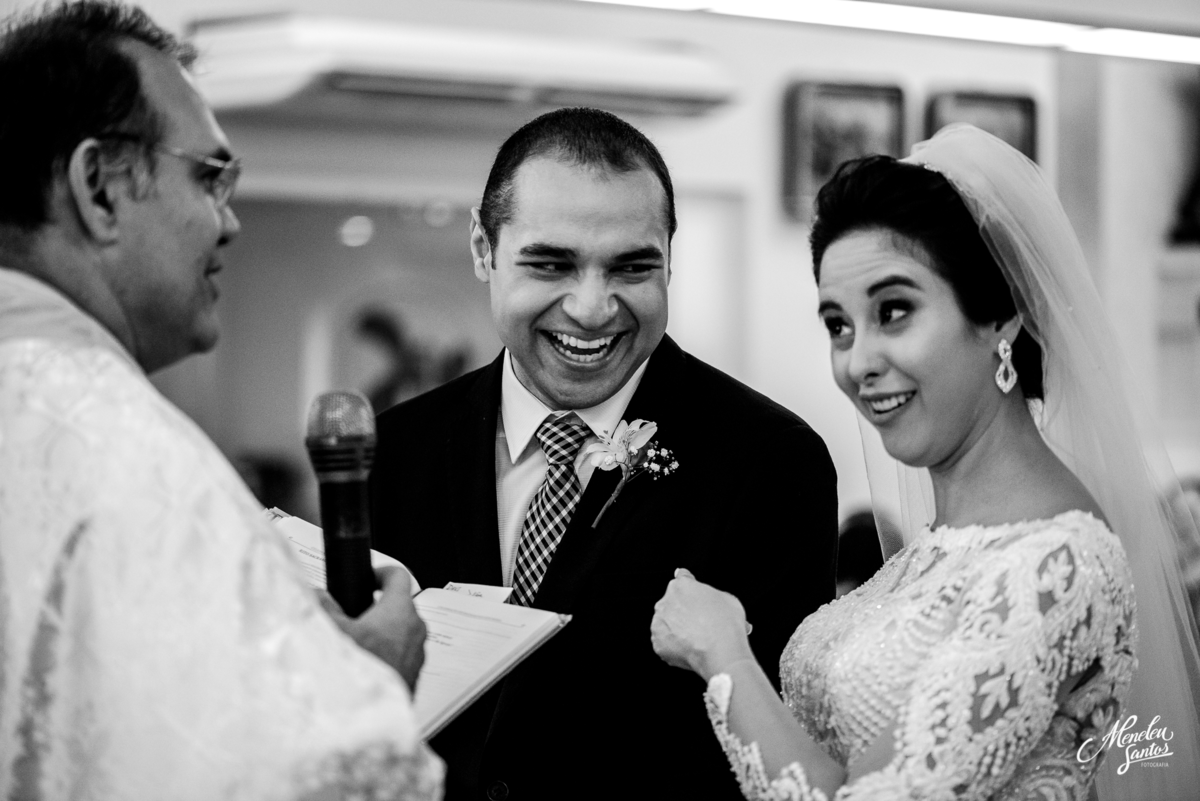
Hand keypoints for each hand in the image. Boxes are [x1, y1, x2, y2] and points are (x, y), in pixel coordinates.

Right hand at [319, 566, 425, 691]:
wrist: (373, 718)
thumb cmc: (362, 673)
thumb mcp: (335, 632)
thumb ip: (325, 609)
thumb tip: (318, 596)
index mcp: (400, 612)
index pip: (399, 575)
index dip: (381, 571)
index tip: (369, 576)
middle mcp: (415, 630)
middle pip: (399, 606)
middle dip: (376, 608)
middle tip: (354, 615)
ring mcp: (417, 654)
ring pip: (400, 633)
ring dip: (381, 634)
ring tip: (356, 644)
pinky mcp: (414, 675)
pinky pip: (401, 656)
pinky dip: (386, 655)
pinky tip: (364, 667)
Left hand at [650, 568, 754, 679]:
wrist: (720, 651)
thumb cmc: (725, 624)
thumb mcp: (727, 599)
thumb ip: (711, 595)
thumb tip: (711, 600)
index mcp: (681, 586)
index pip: (681, 578)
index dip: (687, 587)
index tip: (688, 592)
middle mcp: (665, 602)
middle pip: (672, 604)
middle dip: (683, 612)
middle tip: (700, 623)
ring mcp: (659, 623)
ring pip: (666, 624)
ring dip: (676, 629)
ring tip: (696, 639)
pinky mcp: (657, 642)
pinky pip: (665, 643)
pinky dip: (674, 646)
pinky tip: (690, 649)